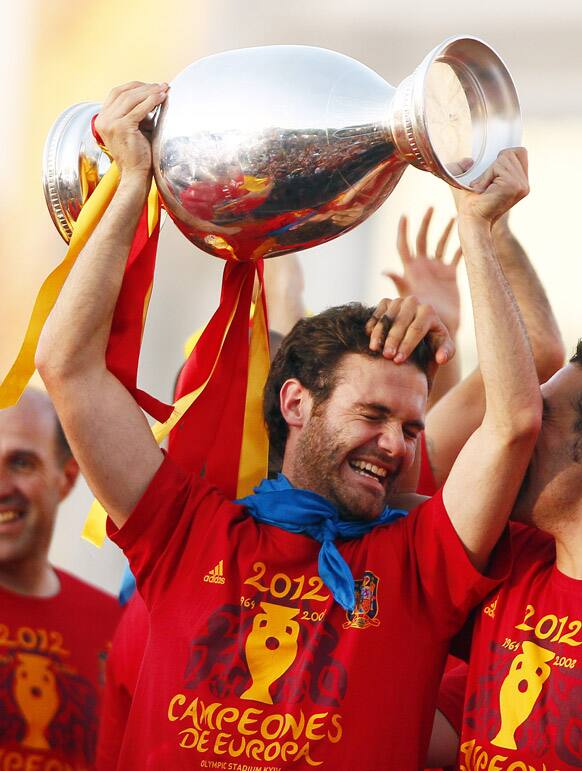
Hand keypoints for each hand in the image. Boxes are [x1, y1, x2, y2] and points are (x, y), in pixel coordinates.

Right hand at [94, 81, 168, 177]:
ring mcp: (110, 123)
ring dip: (149, 92)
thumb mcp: (133, 128)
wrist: (135, 175)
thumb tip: (152, 94)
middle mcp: (103, 119)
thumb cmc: (138, 155)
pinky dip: (152, 101)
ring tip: (164, 89)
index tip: (151, 85)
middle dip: (144, 87)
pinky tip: (162, 98)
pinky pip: (139, 109)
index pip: (116, 93)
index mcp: (102, 118)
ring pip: (131, 98)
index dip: (134, 86)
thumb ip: (135, 112)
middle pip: (124, 93)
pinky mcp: (121, 127)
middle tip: (161, 85)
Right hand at [365, 296, 454, 368]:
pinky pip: (376, 313)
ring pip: (387, 317)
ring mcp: (398, 301)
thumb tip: (441, 358)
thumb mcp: (442, 350)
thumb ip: (446, 353)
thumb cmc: (432, 345)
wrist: (417, 336)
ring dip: (379, 333)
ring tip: (375, 349)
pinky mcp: (385, 302)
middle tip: (387, 356)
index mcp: (429, 312)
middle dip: (393, 340)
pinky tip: (370, 340)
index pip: (417, 328)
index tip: (399, 360)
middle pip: (401, 322)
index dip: (407, 345)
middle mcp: (413, 302)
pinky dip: (372, 326)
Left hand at [384, 207, 461, 335]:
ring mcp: (437, 269)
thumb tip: (385, 271)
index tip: (404, 216)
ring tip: (454, 217)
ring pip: (441, 244)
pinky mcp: (451, 275)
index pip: (404, 245)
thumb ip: (399, 283)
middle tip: (430, 208)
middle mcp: (423, 266)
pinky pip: (457, 256)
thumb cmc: (420, 317)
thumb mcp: (409, 299)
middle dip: (425, 224)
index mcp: (411, 270)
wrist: (439, 327)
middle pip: (422, 239)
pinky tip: (469, 236)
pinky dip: (462, 246)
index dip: (403, 231)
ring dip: (446, 231)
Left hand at [452, 148, 528, 225]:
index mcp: (521, 182)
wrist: (471, 221)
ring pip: (505, 157)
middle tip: (486, 185)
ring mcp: (521, 185)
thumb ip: (477, 166)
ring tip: (485, 188)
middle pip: (512, 152)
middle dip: (494, 165)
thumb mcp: (477, 180)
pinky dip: (487, 175)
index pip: (520, 152)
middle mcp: (524, 184)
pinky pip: (498, 165)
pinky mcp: (513, 186)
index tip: (492, 178)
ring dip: (489, 171)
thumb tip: (468, 161)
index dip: (503, 159)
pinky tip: (484, 190)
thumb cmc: (470, 203)